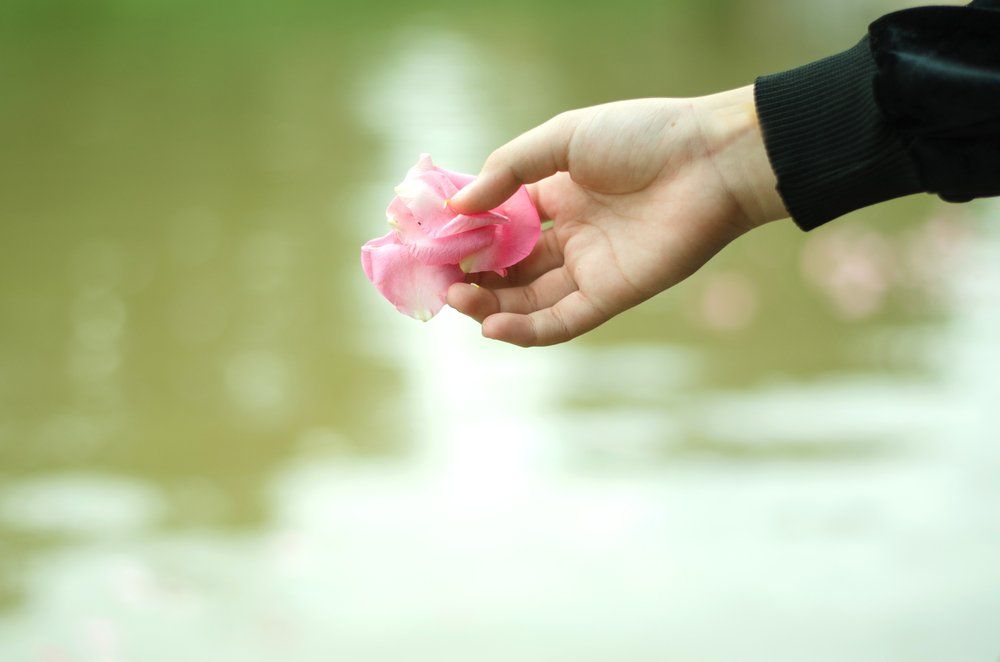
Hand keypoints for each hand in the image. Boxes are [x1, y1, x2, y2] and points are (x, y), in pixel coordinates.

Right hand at [447, 85, 787, 346]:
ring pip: (529, 300)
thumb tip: (457, 205)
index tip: (433, 242)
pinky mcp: (613, 295)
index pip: (501, 226)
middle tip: (440, 279)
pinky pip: (563, 321)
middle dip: (472, 277)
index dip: (468, 236)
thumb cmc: (641, 137)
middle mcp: (571, 237)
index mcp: (558, 197)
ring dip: (490, 305)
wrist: (711, 160)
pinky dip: (527, 329)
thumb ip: (509, 170)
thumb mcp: (563, 137)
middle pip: (510, 269)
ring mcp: (591, 268)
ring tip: (456, 298)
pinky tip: (492, 325)